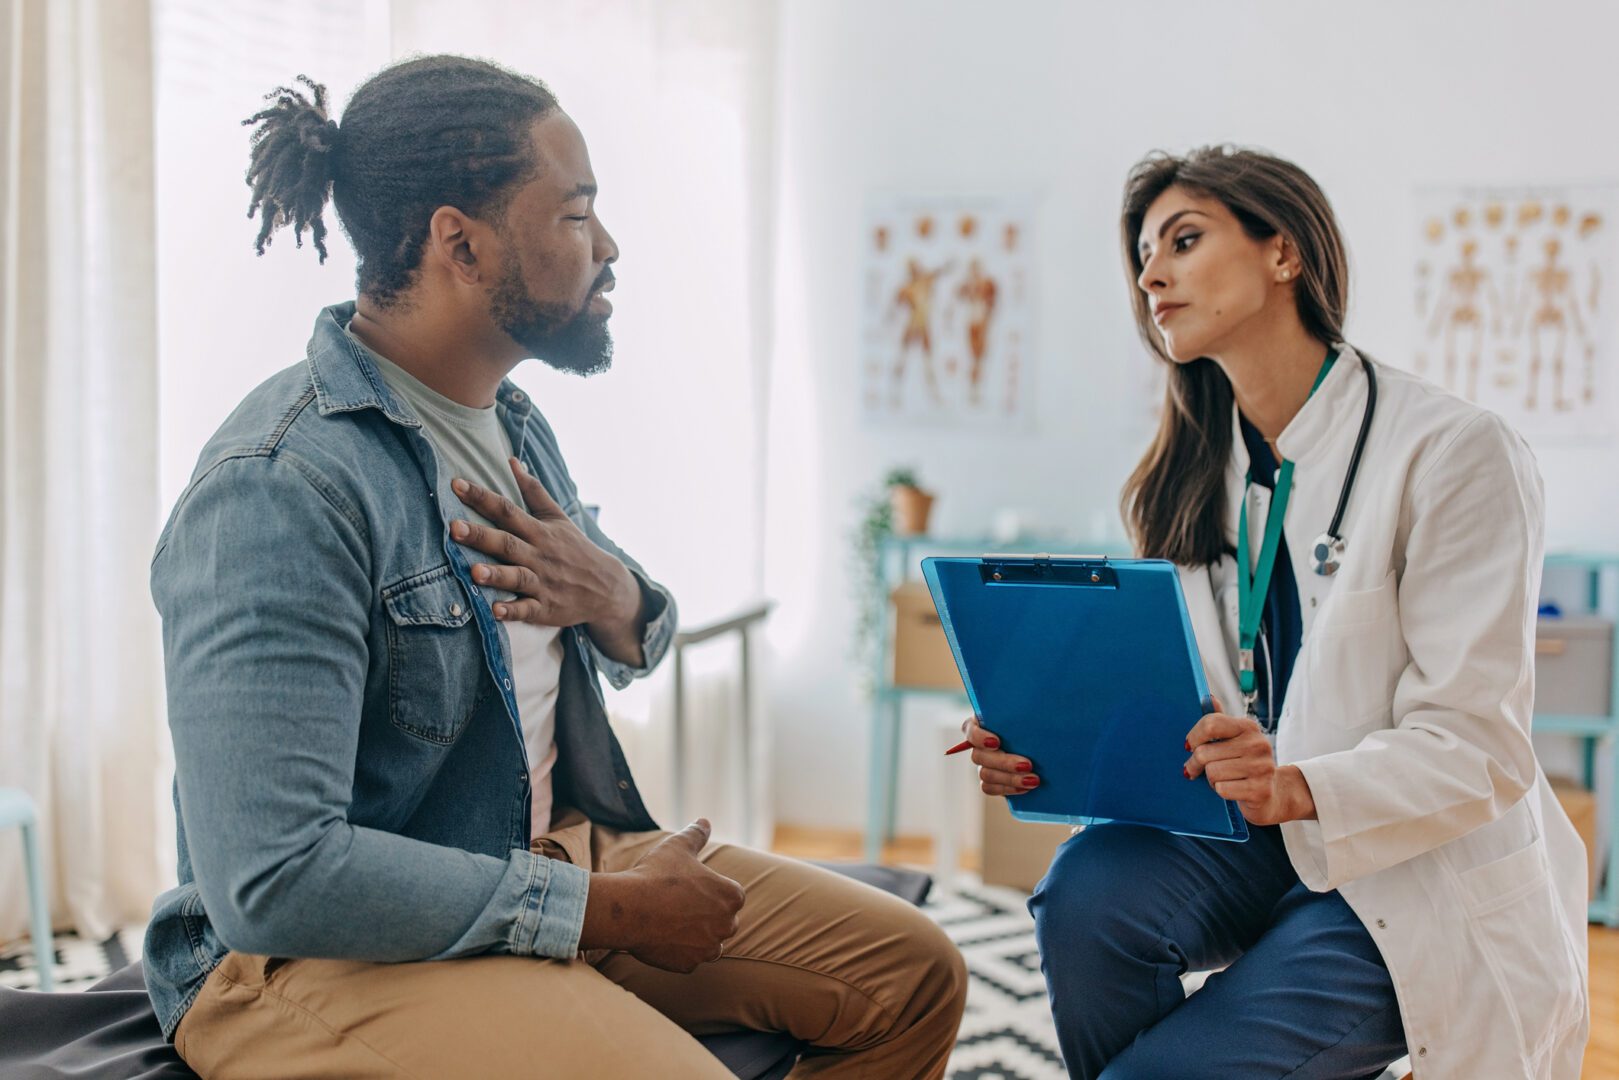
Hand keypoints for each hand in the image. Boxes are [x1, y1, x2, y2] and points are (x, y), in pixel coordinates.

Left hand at [449, 458, 638, 628]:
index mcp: (540, 531)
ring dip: (496, 575)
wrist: (607, 586)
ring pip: (517, 577)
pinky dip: (512, 611)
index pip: (508, 510)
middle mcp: (540, 555)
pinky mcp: (546, 608)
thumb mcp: (558, 517)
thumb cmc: (575, 548)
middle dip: (481, 536)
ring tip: (473, 572)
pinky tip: (495, 611)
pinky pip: (527, 610)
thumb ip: (532, 491)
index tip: (456, 485)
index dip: (482, 497)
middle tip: (454, 528)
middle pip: (507, 543)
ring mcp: (543, 583)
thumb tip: (511, 461)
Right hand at [579, 819, 744, 972]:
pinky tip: (663, 937)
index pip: (731, 895)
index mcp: (731, 896)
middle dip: (707, 914)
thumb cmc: (656, 874)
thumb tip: (704, 821)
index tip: (691, 887)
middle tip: (679, 904)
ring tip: (673, 922)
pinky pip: (689, 959)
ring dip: (697, 935)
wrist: (628, 909)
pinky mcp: (688, 965)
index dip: (710, 890)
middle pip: (723, 921)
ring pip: (709, 943)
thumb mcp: (678, 847)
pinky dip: (680, 951)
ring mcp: (707, 949)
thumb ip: (696, 834)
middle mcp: (727, 926)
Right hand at [962, 715, 1040, 795]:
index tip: (997, 742)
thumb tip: (1031, 713)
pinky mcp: (991, 780)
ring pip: (985, 774)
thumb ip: (1026, 712)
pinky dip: (1007, 789)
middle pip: (979, 756)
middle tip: (1028, 765)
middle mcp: (980, 744)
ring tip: (1033, 780)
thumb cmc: (1037, 721)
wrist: (1046, 745)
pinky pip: (989, 788)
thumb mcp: (1032, 713)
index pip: (971, 730)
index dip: (980, 737)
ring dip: (1010, 778)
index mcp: (982, 723)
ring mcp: (984, 764)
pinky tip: (1025, 788)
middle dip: (1004, 762)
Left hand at [1184, 697, 1315, 825]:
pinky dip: (1221, 791)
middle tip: (1196, 769)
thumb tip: (1209, 698)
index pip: (1210, 724)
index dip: (1193, 737)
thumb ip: (1219, 722)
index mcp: (1248, 727)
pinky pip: (1222, 788)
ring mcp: (1262, 767)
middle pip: (1204, 753)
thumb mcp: (1234, 740)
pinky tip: (1232, 789)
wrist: (1273, 792)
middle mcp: (1257, 744)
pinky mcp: (1261, 790)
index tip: (1189, 746)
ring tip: (1222, 778)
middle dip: (1196, 764)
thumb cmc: (1245, 763)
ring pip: (1212, 772)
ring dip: (1211, 779)